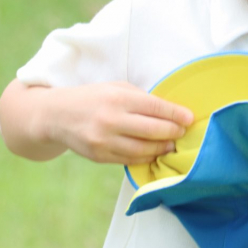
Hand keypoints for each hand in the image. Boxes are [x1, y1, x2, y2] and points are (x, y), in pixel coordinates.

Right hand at [40, 82, 193, 165]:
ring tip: (171, 145)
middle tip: (183, 132)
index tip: (190, 118)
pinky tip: (154, 152)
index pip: (156, 107)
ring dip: (162, 148)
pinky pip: (130, 160)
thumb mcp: (116, 88)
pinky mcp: (100, 156)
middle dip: (173, 132)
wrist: (57, 115)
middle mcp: (112, 119)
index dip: (176, 114)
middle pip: (154, 130)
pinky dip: (146, 157)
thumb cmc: (93, 98)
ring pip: (144, 149)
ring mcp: (105, 140)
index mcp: (118, 98)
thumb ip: (141, 98)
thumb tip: (171, 112)